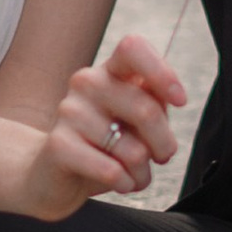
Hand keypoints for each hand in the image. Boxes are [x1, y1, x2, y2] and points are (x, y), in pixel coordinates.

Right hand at [4, 37, 186, 225]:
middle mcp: (86, 83)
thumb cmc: (104, 144)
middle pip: (146, 109)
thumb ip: (155, 104)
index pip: (133, 47)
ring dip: (142, 172)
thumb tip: (172, 99)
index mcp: (109, 70)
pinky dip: (125, 183)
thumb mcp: (135, 121)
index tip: (179, 100)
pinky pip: (111, 170)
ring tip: (134, 175)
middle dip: (164, 144)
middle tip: (162, 157)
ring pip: (133, 150)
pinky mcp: (58, 144)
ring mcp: (69, 111)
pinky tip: (120, 183)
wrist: (52, 174)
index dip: (162, 72)